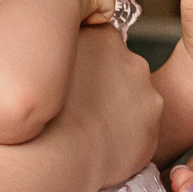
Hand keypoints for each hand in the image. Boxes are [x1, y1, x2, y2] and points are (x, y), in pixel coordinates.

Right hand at [53, 25, 159, 188]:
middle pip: (123, 71)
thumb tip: (60, 46)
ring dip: (119, 113)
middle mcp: (133, 62)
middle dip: (108, 87)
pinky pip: (139, 135)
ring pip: (134, 104)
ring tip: (89, 130)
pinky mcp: (153, 132)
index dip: (88, 63)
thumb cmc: (39, 106)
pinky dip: (124, 141)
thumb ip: (61, 45)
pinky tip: (100, 148)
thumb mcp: (44, 57)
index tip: (74, 80)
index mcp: (106, 38)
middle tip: (81, 107)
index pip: (102, 42)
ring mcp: (148, 97)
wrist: (54, 153)